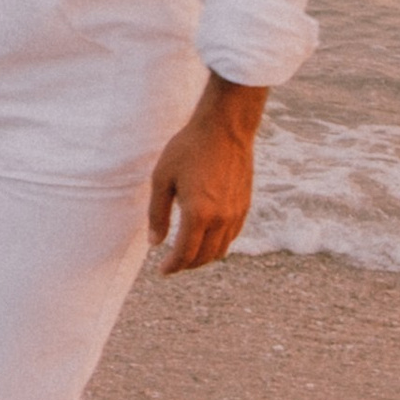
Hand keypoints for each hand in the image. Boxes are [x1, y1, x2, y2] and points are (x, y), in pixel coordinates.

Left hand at [147, 76, 266, 272]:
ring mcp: (236, 214)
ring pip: (221, 250)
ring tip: (187, 253)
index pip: (185, 254)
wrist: (225, 128)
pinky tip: (206, 237)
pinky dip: (218, 244)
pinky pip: (232, 236)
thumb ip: (157, 214)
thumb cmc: (189, 148)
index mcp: (198, 214)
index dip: (172, 266)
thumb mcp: (162, 178)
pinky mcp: (245, 206)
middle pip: (204, 257)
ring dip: (203, 257)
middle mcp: (221, 219)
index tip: (162, 271)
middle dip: (187, 265)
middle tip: (172, 264)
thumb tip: (155, 243)